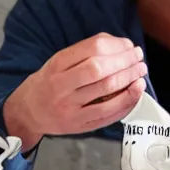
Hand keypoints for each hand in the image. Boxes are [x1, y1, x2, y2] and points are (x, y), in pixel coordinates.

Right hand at [3, 32, 147, 151]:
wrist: (29, 112)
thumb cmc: (48, 82)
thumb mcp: (58, 61)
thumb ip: (84, 51)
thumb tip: (118, 44)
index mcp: (57, 64)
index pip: (91, 49)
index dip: (116, 46)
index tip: (129, 45)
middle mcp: (62, 85)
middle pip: (99, 69)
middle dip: (125, 61)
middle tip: (139, 57)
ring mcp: (71, 107)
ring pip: (106, 90)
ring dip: (129, 79)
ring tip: (141, 72)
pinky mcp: (80, 125)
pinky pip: (108, 113)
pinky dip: (127, 101)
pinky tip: (136, 91)